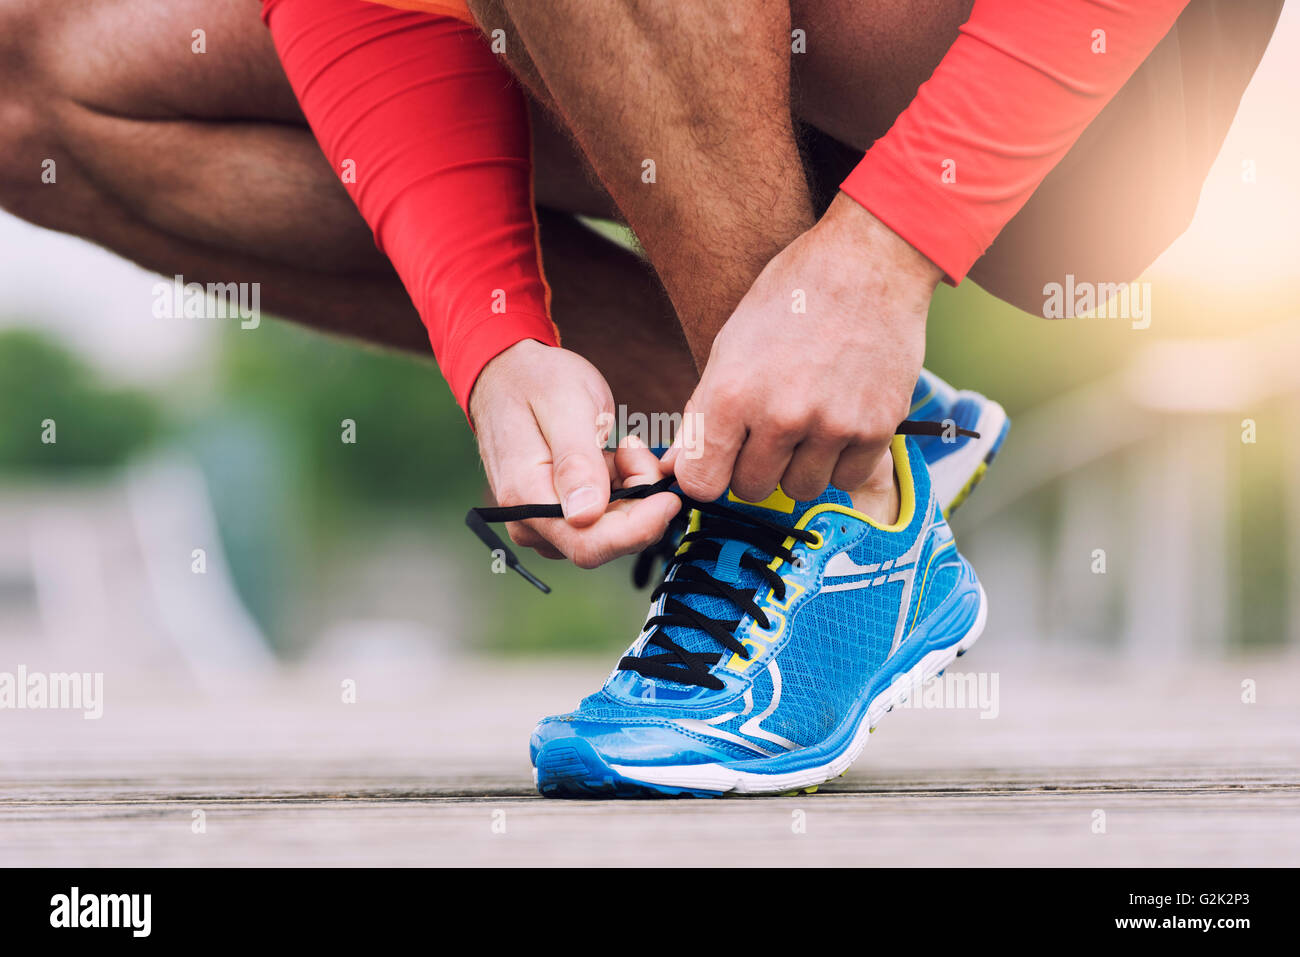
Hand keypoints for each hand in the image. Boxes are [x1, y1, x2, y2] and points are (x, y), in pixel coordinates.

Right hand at [469, 340, 679, 567]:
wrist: (510, 374)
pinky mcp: (559, 518)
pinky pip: (604, 520)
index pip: (588, 544)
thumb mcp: (566, 406)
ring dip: (630, 492)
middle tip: (633, 449)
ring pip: (610, 531)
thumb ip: (576, 461)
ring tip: (620, 446)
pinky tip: (613, 457)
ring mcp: (544, 523)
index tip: (669, 496)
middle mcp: (531, 522)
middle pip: (605, 541)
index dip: (638, 529)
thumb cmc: (536, 381)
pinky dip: (621, 491)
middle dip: (637, 502)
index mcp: (526, 498)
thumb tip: (585, 516)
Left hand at [669, 194, 941, 501]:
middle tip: (770, 429)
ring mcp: (831, 426)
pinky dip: (842, 460)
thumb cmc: (790, 298)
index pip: (701, 482)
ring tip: (809, 420)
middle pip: (752, 489)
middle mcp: (780, 416)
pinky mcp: (875, 429)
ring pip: (800, 489)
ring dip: (800, 466)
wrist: (867, 262)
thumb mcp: (730, 346)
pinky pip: (847, 478)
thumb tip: (677, 467)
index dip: (708, 474)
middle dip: (755, 467)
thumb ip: (704, 414)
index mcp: (731, 393)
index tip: (719, 460)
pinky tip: (841, 421)